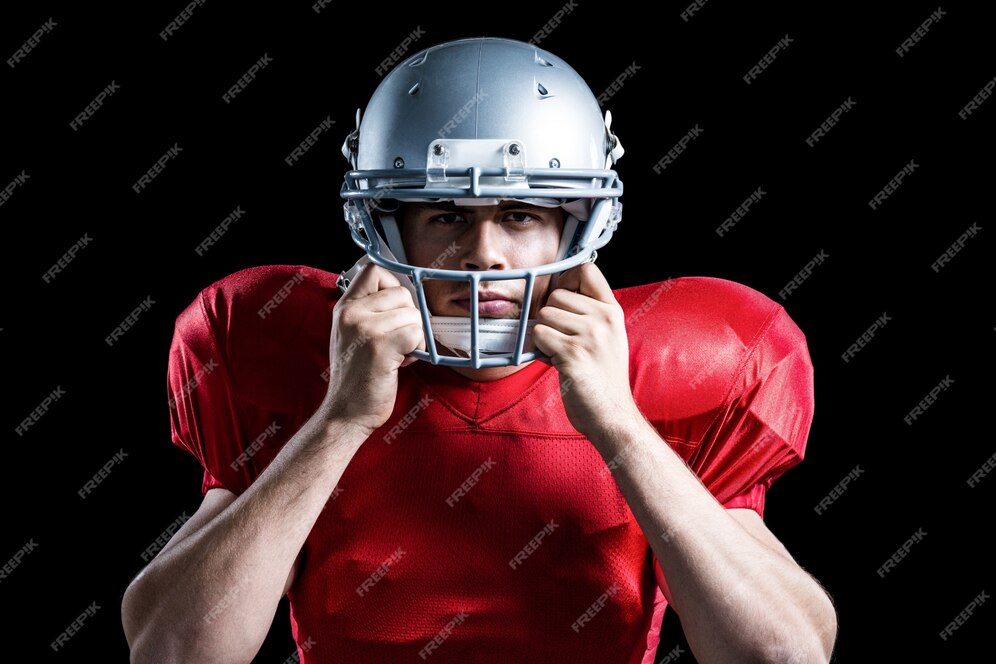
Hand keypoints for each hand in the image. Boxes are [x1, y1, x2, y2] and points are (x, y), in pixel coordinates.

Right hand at [321, 263, 423, 433]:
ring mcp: (365, 327)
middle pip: (402, 293)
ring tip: (397, 354)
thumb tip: (408, 295)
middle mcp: (352, 313)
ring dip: (415, 336)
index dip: (393, 284)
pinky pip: (417, 333)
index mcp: (344, 307)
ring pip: (413, 314)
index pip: (374, 270)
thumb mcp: (353, 334)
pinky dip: (417, 349)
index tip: (395, 308)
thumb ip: (372, 312)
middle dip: (409, 317)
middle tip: (397, 342)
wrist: (345, 412)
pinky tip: (401, 362)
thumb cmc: (356, 376)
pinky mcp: (381, 345)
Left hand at [532, 262, 639, 438]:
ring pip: (544, 315)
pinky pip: (539, 335)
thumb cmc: (603, 378)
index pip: (586, 269)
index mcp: (613, 311)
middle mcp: (604, 318)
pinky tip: (556, 362)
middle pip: (557, 294)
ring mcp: (589, 335)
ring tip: (562, 352)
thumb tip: (555, 293)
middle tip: (562, 339)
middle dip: (551, 317)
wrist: (611, 415)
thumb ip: (589, 314)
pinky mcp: (572, 353)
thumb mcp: (608, 337)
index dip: (567, 280)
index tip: (564, 301)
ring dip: (545, 334)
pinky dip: (540, 349)